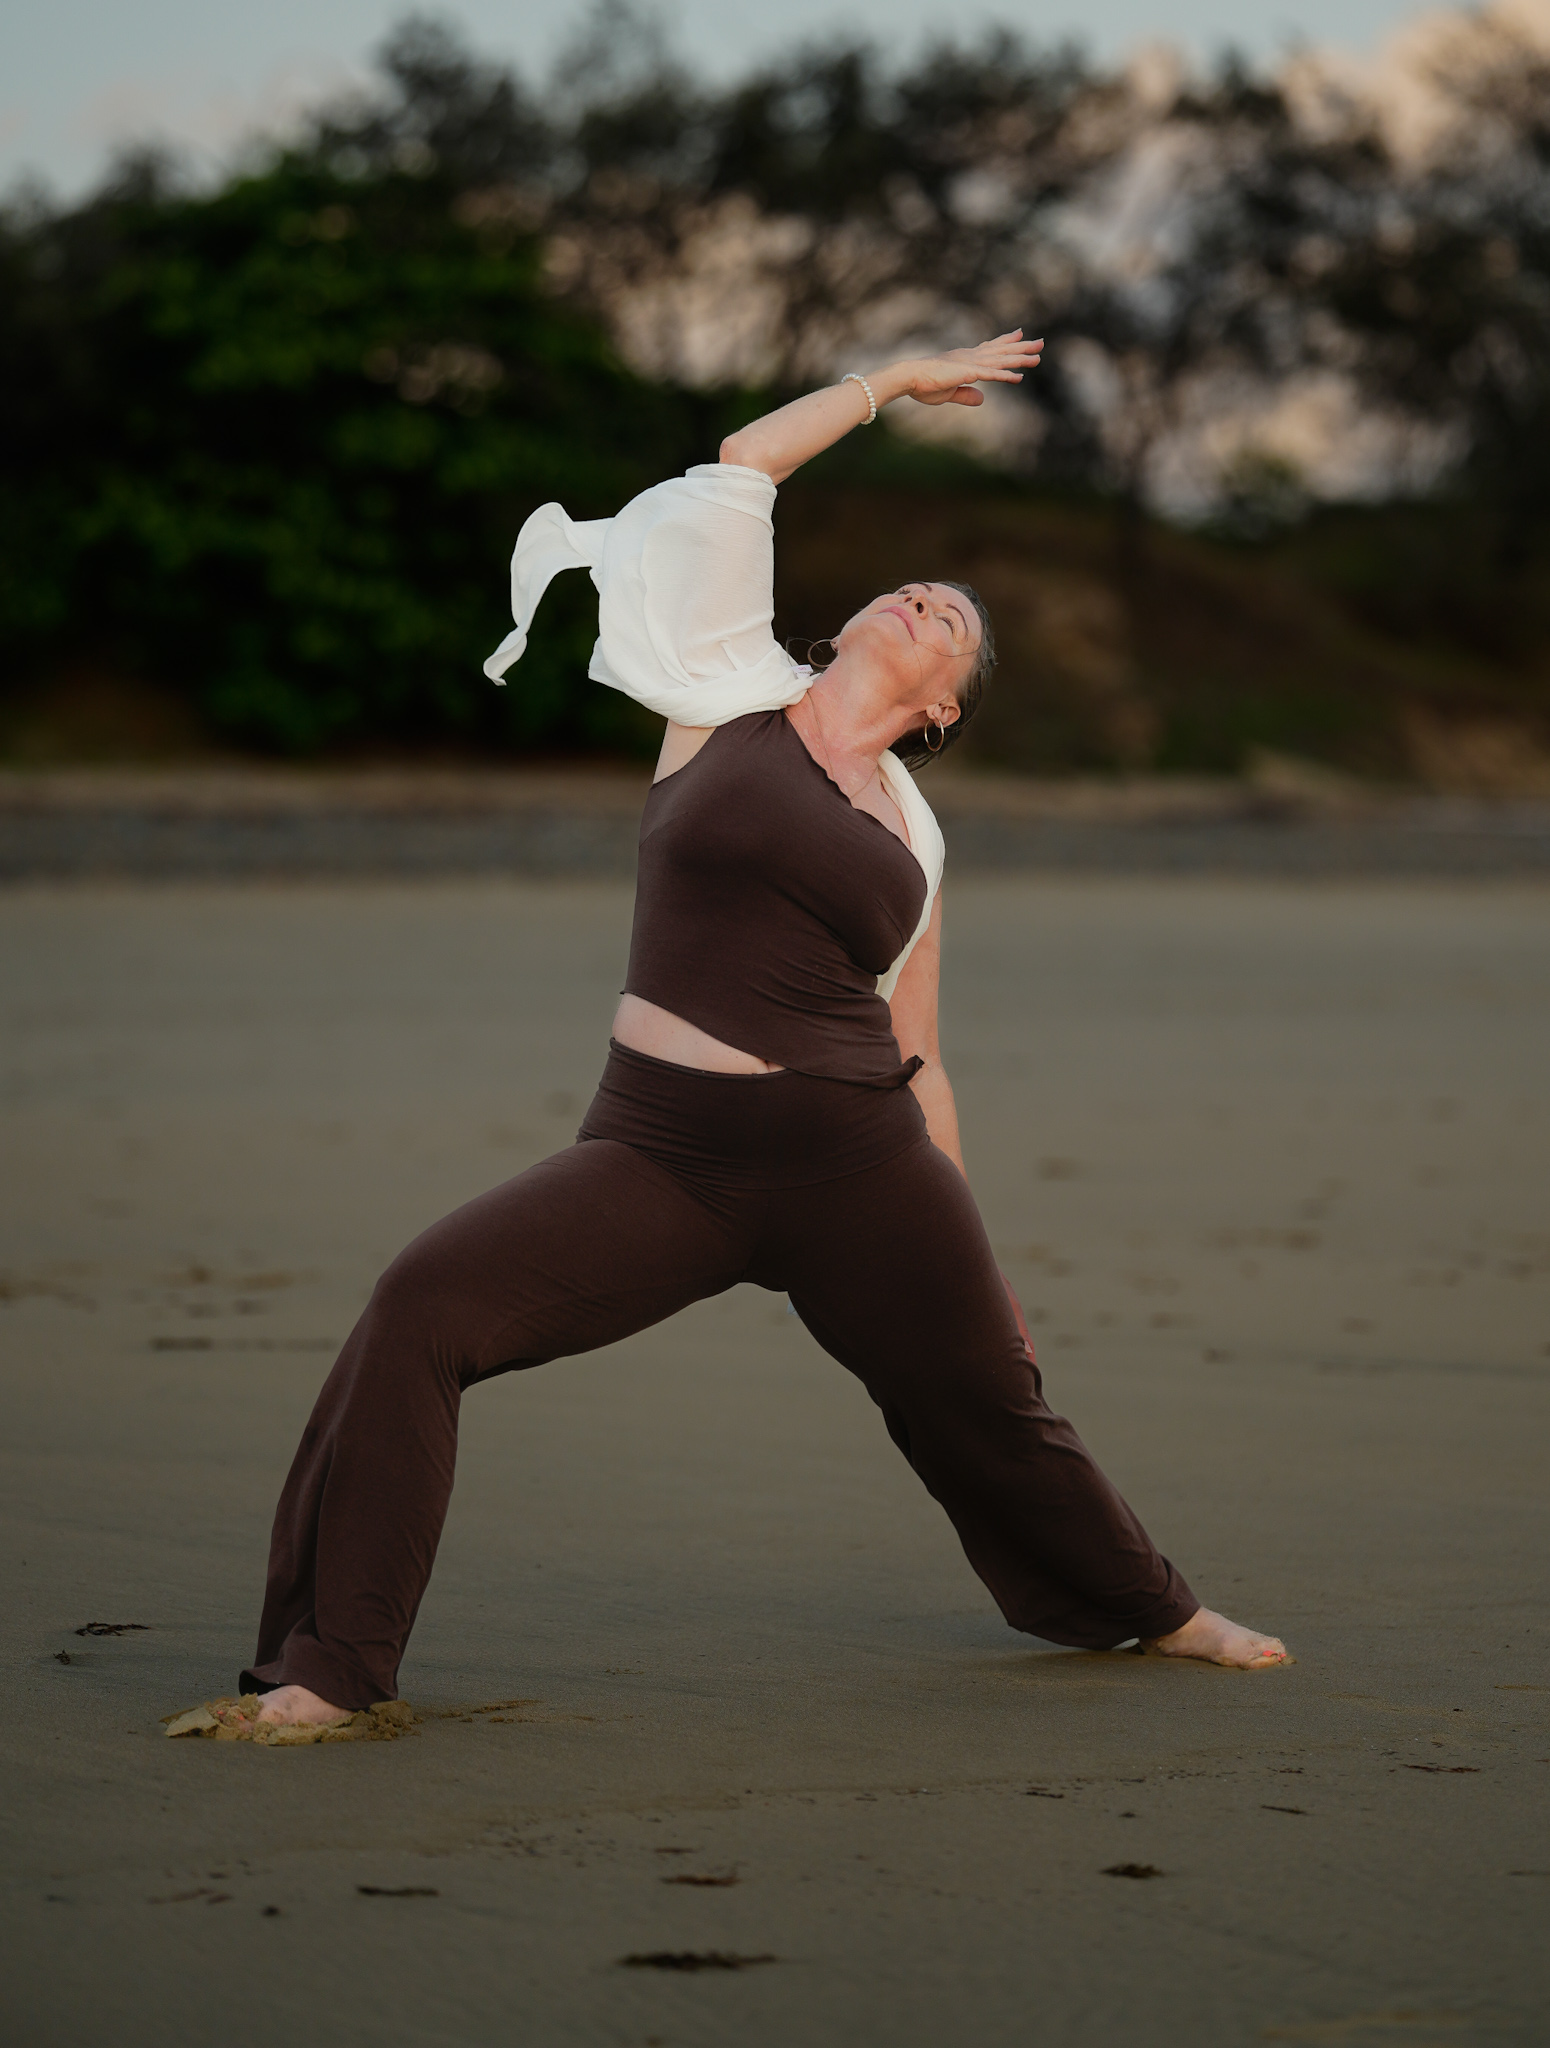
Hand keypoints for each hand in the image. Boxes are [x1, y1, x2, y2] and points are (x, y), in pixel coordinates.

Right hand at [901, 330, 1042, 407]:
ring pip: (1001, 360)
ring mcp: (970, 363)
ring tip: (1038, 357)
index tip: (1019, 333)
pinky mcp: (967, 373)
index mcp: (965, 359)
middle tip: (1040, 343)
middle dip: (1022, 347)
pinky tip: (1019, 378)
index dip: (1006, 341)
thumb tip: (982, 399)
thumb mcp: (949, 393)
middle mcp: (971, 357)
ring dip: (1020, 359)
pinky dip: (1005, 376)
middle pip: (1001, 351)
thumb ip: (966, 395)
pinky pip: (991, 375)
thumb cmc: (923, 385)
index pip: (990, 348)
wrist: (909, 378)